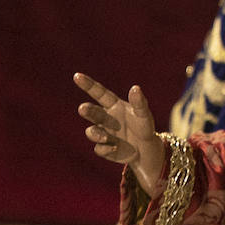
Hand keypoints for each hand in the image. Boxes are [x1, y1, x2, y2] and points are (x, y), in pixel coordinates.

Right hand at [75, 73, 164, 195]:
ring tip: (105, 137)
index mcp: (113, 105)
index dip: (88, 84)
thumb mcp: (144, 114)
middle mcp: (105, 118)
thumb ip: (139, 102)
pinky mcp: (105, 149)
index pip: (99, 93)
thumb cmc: (144, 126)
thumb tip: (135, 88)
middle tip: (82, 108)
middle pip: (92, 112)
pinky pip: (99, 148)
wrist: (146, 149)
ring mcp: (104, 133)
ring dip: (95, 133)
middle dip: (86, 110)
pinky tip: (114, 147)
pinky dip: (105, 148)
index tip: (77, 76)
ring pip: (92, 131)